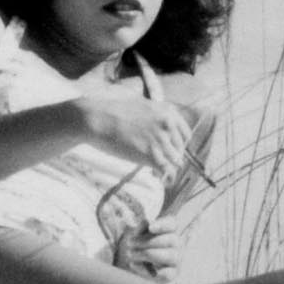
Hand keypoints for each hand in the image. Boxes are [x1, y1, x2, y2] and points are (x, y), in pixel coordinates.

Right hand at [73, 88, 191, 174]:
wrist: (98, 118)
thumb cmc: (112, 110)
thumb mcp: (140, 104)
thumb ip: (153, 114)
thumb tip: (156, 124)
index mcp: (167, 111)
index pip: (186, 134)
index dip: (179, 145)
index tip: (172, 152)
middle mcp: (167, 125)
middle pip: (180, 150)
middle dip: (172, 158)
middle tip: (161, 164)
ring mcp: (161, 140)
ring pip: (176, 162)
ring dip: (168, 169)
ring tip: (158, 173)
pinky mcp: (151, 155)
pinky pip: (167, 171)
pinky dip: (166, 178)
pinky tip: (159, 179)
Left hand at [114, 214, 181, 283]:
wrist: (142, 264)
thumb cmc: (141, 245)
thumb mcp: (138, 234)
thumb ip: (142, 227)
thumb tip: (146, 223)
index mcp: (170, 230)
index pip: (172, 224)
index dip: (163, 225)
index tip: (150, 228)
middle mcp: (177, 244)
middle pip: (170, 239)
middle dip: (147, 241)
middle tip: (130, 243)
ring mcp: (176, 260)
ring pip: (169, 255)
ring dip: (146, 253)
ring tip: (131, 253)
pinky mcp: (171, 274)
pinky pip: (164, 273)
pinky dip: (146, 269)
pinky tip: (134, 264)